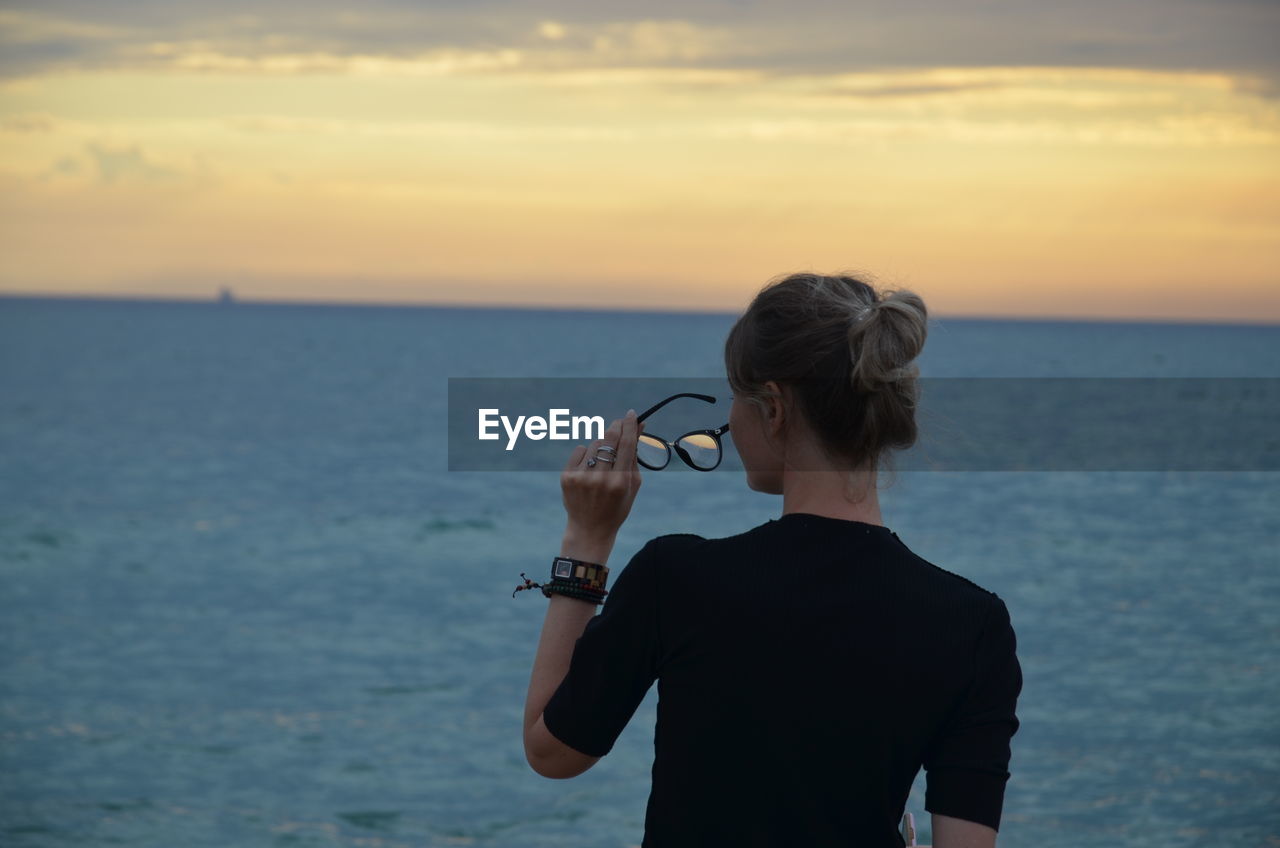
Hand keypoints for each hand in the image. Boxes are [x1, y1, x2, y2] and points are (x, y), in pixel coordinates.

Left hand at [560, 409, 643, 555]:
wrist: (589, 529)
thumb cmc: (616, 506)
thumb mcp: (632, 485)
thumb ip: (634, 456)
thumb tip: (638, 428)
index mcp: (620, 482)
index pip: (626, 444)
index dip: (630, 426)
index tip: (631, 414)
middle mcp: (600, 478)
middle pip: (609, 439)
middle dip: (616, 427)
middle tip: (619, 423)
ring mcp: (581, 477)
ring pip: (595, 444)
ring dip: (602, 447)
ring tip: (603, 463)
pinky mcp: (566, 477)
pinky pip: (580, 451)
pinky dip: (586, 455)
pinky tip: (589, 470)